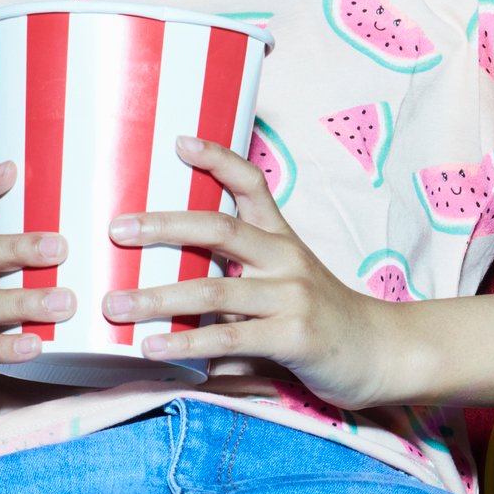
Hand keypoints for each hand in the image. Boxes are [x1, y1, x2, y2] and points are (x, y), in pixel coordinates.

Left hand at [106, 136, 399, 408]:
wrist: (379, 350)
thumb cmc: (319, 316)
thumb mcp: (285, 281)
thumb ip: (239, 276)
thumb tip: (165, 280)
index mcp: (282, 238)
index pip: (252, 184)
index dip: (218, 159)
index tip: (179, 142)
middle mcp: (286, 258)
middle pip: (220, 228)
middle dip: (163, 226)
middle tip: (116, 230)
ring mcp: (292, 295)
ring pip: (213, 289)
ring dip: (157, 297)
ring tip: (114, 305)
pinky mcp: (294, 336)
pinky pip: (230, 337)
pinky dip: (185, 343)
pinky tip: (151, 347)